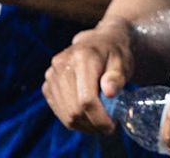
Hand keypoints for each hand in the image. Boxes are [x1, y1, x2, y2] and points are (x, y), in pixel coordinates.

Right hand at [43, 19, 134, 135]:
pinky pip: (58, 111)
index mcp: (82, 57)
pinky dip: (73, 120)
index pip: (86, 99)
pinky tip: (87, 116)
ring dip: (83, 125)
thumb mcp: (122, 62)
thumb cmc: (114, 53)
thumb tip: (109, 92)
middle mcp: (62, 64)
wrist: (99, 42)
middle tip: (107, 127)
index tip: (111, 126)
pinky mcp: (47, 84)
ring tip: (98, 123)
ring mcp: (52, 74)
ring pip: (65, 114)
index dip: (98, 118)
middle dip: (92, 124)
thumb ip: (117, 77)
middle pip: (74, 109)